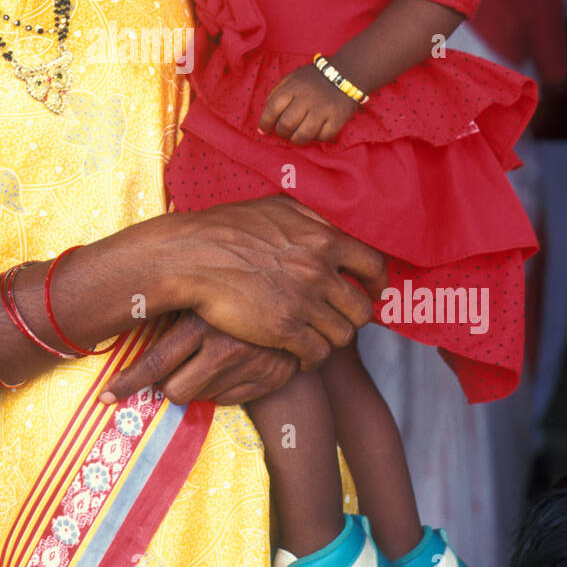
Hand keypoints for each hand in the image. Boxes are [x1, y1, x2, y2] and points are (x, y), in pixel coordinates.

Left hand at [101, 310, 298, 405]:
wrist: (293, 297)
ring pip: (198, 397)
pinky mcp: (267, 380)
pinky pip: (225, 400)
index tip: (106, 396)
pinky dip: (220, 388)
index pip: (155, 363)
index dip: (126, 382)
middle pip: (174, 391)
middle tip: (167, 374)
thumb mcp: (198, 293)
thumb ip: (169, 306)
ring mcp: (248, 365)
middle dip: (165, 387)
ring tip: (205, 361)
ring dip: (194, 385)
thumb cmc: (232, 289)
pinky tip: (229, 366)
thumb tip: (118, 314)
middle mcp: (225, 345)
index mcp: (201, 321)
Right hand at [166, 194, 385, 361]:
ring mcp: (303, 302)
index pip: (373, 265)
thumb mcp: (275, 207)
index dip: (376, 283)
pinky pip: (317, 354)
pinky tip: (299, 355)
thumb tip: (330, 226)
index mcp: (322, 238)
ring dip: (331, 339)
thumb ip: (310, 218)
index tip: (371, 291)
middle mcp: (319, 270)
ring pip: (342, 335)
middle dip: (352, 317)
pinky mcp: (284, 330)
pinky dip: (312, 359)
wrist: (190, 256)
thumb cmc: (226, 228)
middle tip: (338, 319)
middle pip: (362, 308)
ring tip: (315, 337)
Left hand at [259, 63, 358, 143]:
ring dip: (295, 140)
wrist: (345, 73)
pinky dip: (315, 138)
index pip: (272, 109)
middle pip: (286, 125)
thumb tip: (265, 119)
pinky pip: (322, 138)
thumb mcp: (291, 79)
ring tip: (295, 136)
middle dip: (281, 133)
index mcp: (293, 88)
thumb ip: (275, 94)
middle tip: (283, 132)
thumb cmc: (312, 79)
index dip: (264, 123)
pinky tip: (314, 131)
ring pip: (302, 136)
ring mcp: (323, 110)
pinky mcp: (337, 119)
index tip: (263, 129)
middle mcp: (307, 99)